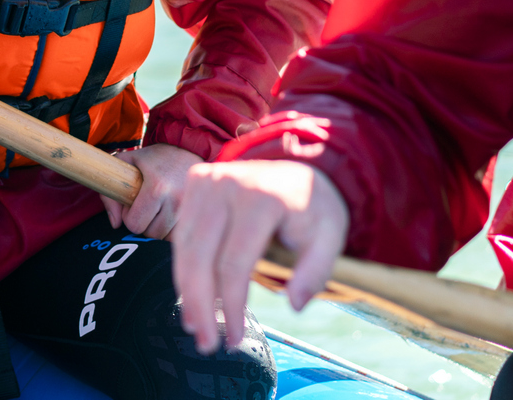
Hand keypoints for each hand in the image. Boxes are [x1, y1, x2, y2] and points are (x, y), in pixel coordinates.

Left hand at [101, 142, 203, 236]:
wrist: (186, 148)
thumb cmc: (152, 157)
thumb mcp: (126, 163)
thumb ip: (111, 194)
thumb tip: (115, 224)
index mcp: (156, 188)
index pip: (135, 224)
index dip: (128, 216)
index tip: (132, 203)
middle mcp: (175, 201)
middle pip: (150, 233)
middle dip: (143, 223)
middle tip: (144, 205)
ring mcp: (188, 209)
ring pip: (165, 236)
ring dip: (157, 227)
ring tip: (157, 208)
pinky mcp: (197, 212)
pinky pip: (179, 234)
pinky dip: (171, 229)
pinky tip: (168, 213)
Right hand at [169, 160, 347, 353]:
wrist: (296, 168)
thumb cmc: (312, 207)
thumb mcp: (330, 236)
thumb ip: (316, 270)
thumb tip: (293, 304)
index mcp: (262, 198)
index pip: (234, 262)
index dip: (232, 305)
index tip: (236, 339)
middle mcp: (227, 184)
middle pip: (200, 255)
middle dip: (199, 304)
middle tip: (205, 343)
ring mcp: (206, 180)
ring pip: (185, 246)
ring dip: (186, 292)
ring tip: (195, 326)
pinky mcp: (194, 182)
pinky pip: (182, 234)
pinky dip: (184, 269)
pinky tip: (192, 297)